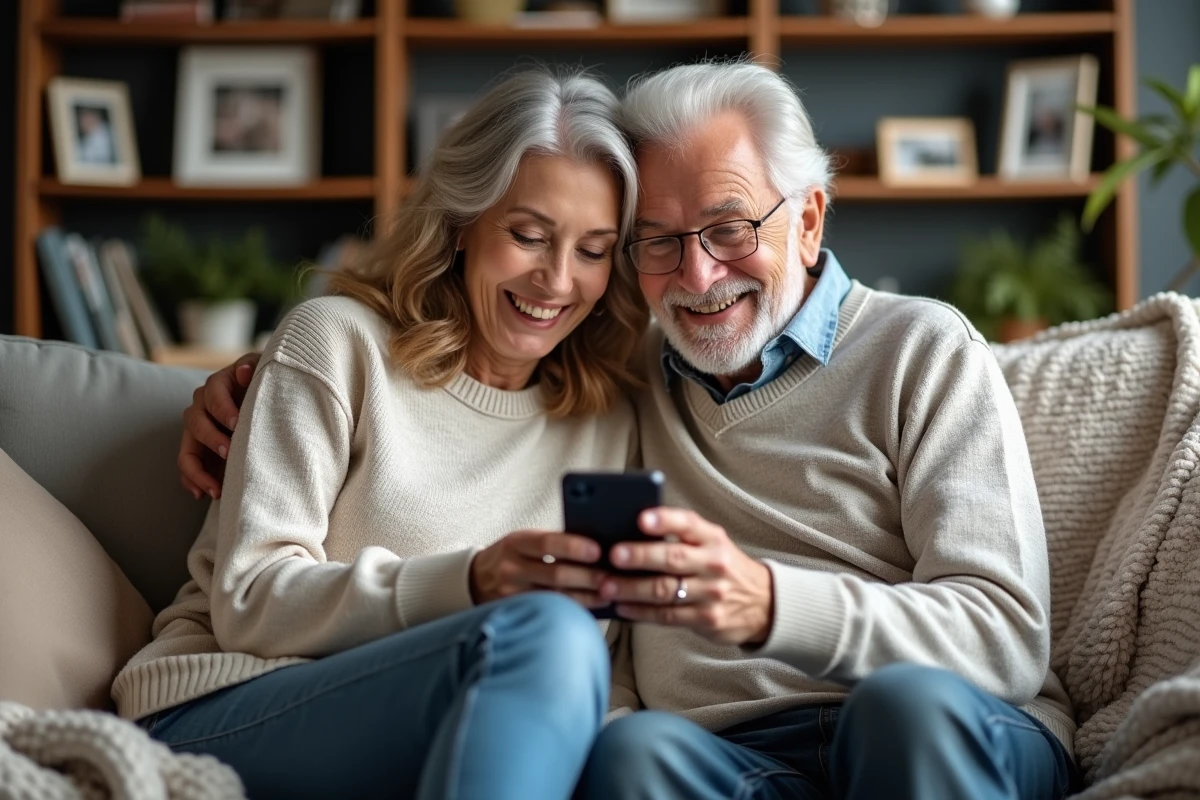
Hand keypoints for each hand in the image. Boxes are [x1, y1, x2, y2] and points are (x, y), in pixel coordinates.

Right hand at [178, 352, 260, 500]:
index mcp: (217, 384)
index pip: (213, 393)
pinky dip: (193, 482)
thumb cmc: (266, 384)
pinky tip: (203, 495)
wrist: (267, 401)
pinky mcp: (198, 450)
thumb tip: (244, 371)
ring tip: (215, 489)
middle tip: (229, 452)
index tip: (237, 424)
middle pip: (196, 422)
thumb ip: (254, 369)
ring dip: (198, 471)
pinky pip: (188, 468)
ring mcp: (197, 429)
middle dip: (212, 439)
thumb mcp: (264, 371)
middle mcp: (201, 405)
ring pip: (187, 451)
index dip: (223, 408)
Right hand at [470, 531, 609, 608]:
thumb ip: (553, 543)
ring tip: (607, 594)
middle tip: (612, 578)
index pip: (547, 543)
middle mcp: (511, 568)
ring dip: (586, 597)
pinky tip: (591, 608)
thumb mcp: (525, 541)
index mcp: (516, 542)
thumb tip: (596, 549)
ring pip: (554, 598)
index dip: (574, 547)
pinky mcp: (516, 613)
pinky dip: (573, 610)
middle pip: (555, 574)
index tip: (598, 550)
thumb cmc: (513, 555)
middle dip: (587, 577)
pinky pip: (548, 613)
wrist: (477, 578)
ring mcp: (511, 594)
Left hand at [599, 508, 774, 645]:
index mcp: (712, 537)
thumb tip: (627, 533)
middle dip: (640, 556)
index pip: (688, 523)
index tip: (641, 519)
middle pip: (672, 557)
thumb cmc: (721, 567)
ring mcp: (712, 593)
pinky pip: (667, 616)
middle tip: (614, 555)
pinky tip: (622, 606)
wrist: (763, 603)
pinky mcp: (707, 619)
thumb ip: (679, 537)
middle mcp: (714, 563)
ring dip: (632, 588)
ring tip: (606, 585)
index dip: (664, 520)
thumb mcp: (711, 544)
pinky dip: (641, 612)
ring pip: (665, 590)